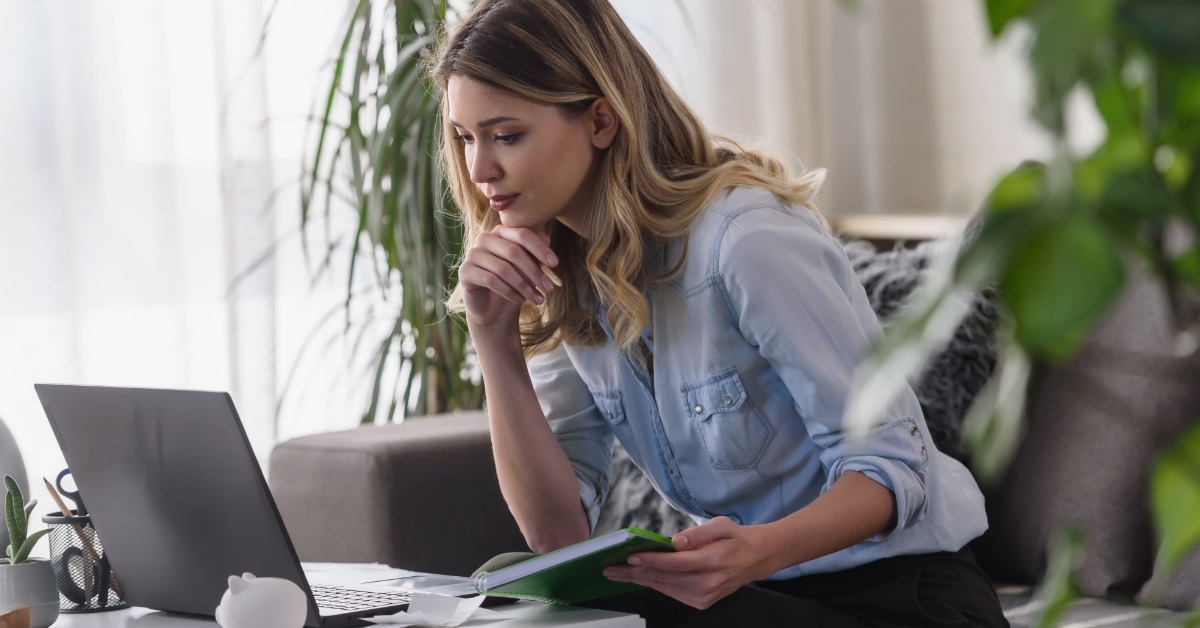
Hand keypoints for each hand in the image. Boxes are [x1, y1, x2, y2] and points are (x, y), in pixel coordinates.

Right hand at [459, 225, 558, 334]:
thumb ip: (536, 252)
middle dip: (534, 271)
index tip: (555, 264)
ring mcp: (472, 254)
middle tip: (549, 288)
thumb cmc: (514, 283)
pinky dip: (508, 291)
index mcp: (501, 232)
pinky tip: (519, 300)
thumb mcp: (529, 268)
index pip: (522, 234)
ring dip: (524, 285)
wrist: (494, 308)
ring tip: (537, 298)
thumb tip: (547, 238)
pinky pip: (490, 280)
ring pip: (503, 268)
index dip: (540, 248)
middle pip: (513, 251)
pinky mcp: (465, 271)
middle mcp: (485, 239)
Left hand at [602, 517, 775, 609]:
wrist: (757, 558)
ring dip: (639, 580)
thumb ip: (698, 533)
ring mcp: (705, 596)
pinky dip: (654, 584)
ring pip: (665, 587)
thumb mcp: (722, 525)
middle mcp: (708, 583)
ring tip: (618, 573)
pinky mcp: (702, 602)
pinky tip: (639, 577)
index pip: (675, 563)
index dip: (651, 560)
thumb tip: (676, 541)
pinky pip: (672, 592)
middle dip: (635, 572)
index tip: (630, 556)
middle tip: (611, 568)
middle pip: (664, 578)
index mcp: (713, 562)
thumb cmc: (737, 538)